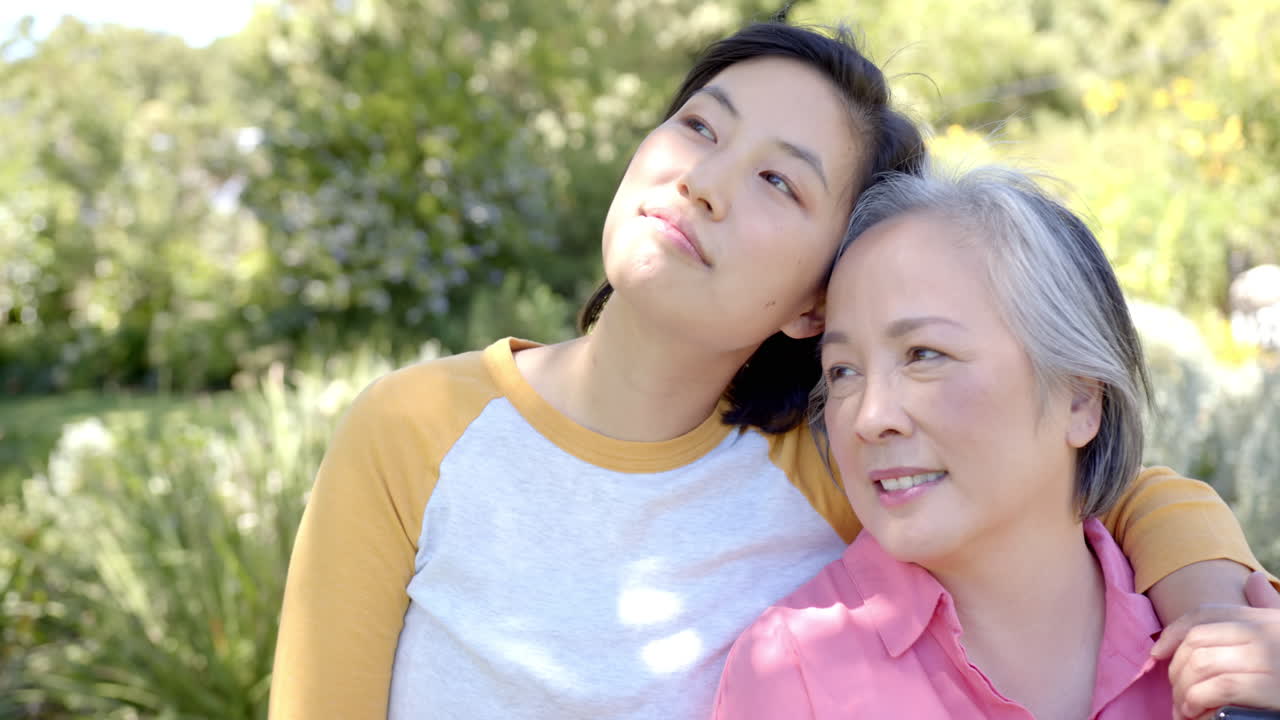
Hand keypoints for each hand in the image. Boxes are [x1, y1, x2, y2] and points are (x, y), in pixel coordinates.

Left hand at [1152, 571, 1279, 719]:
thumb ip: (1267, 608)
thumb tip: (1253, 580)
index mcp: (1264, 619)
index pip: (1205, 614)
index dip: (1172, 633)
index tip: (1156, 655)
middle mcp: (1266, 633)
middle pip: (1196, 641)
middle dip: (1176, 670)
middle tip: (1176, 695)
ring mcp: (1269, 659)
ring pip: (1201, 664)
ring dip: (1184, 691)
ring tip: (1185, 709)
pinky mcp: (1271, 688)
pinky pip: (1218, 686)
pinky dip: (1198, 701)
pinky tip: (1197, 715)